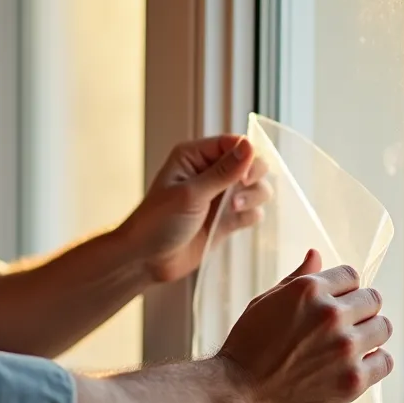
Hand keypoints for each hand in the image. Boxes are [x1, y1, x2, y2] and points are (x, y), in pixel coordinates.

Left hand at [120, 135, 272, 282]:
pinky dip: (250, 215)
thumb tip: (249, 146)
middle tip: (240, 191)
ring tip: (232, 209)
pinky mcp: (226, 219)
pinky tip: (233, 223)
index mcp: (195, 156)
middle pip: (250, 163)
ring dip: (252, 197)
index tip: (246, 174)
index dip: (246, 155)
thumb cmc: (158, 222)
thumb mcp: (191, 194)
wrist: (148, 259)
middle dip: (252, 177)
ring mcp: (220, 196)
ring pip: (255, 187)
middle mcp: (210, 172)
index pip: (233, 143)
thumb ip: (223, 172)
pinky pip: (252, 211)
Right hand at [217, 250, 393, 402]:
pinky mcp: (353, 380)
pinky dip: (373, 364)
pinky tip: (355, 368)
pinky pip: (384, 361)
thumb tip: (316, 254)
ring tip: (349, 349)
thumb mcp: (265, 303)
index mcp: (309, 290)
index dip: (344, 291)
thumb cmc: (246, 350)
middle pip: (372, 299)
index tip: (336, 306)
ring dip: (369, 336)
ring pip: (383, 328)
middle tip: (341, 330)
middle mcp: (331, 314)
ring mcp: (345, 347)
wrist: (237, 398)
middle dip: (359, 311)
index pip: (351, 276)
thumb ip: (297, 279)